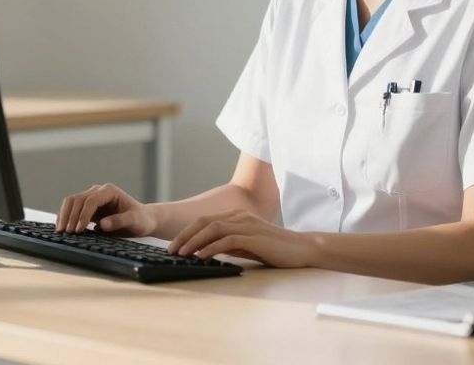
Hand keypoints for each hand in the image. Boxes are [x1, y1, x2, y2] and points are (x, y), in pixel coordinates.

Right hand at [56, 183, 156, 235]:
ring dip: (65, 215)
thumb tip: (101, 224)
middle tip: (67, 233)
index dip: (83, 214)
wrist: (143, 219)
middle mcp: (99, 191)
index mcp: (110, 191)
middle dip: (71, 216)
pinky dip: (66, 217)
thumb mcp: (134, 221)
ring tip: (60, 231)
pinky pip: (73, 209)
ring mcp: (92, 198)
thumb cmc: (140, 220)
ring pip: (72, 202)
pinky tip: (62, 228)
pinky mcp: (88, 207)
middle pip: (78, 199)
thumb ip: (119, 221)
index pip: (91, 200)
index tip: (79, 230)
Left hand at [168, 210, 315, 267]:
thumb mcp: (247, 245)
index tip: (174, 245)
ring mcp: (247, 225)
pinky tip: (201, 256)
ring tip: (181, 254)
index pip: (205, 221)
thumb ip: (229, 244)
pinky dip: (211, 247)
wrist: (303, 249)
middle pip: (204, 222)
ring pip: (213, 229)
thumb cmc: (275, 249)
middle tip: (170, 250)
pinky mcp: (254, 237)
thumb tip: (206, 251)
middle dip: (184, 236)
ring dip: (194, 241)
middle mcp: (239, 216)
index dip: (187, 232)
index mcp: (237, 216)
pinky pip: (227, 240)